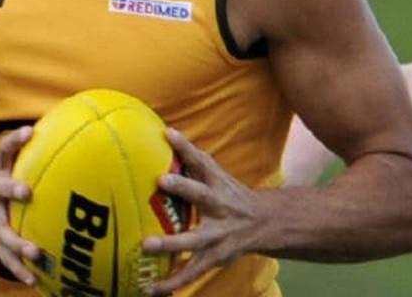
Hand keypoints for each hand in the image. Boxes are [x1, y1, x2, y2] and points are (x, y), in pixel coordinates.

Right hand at [0, 125, 39, 284]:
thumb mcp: (6, 160)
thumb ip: (25, 147)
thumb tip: (68, 125)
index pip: (4, 150)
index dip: (14, 140)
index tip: (28, 132)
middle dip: (11, 190)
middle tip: (27, 192)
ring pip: (0, 231)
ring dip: (16, 244)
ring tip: (34, 255)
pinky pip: (4, 256)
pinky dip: (18, 269)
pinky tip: (34, 282)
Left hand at [141, 128, 262, 295]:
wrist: (264, 223)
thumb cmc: (228, 193)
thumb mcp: (216, 173)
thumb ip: (192, 157)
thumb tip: (166, 130)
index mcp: (217, 184)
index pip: (202, 161)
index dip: (187, 147)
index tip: (169, 134)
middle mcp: (219, 207)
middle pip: (202, 195)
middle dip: (183, 188)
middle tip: (161, 180)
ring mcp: (218, 235)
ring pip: (195, 240)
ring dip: (171, 244)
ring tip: (146, 246)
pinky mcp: (215, 258)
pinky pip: (191, 272)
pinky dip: (171, 283)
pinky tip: (150, 290)